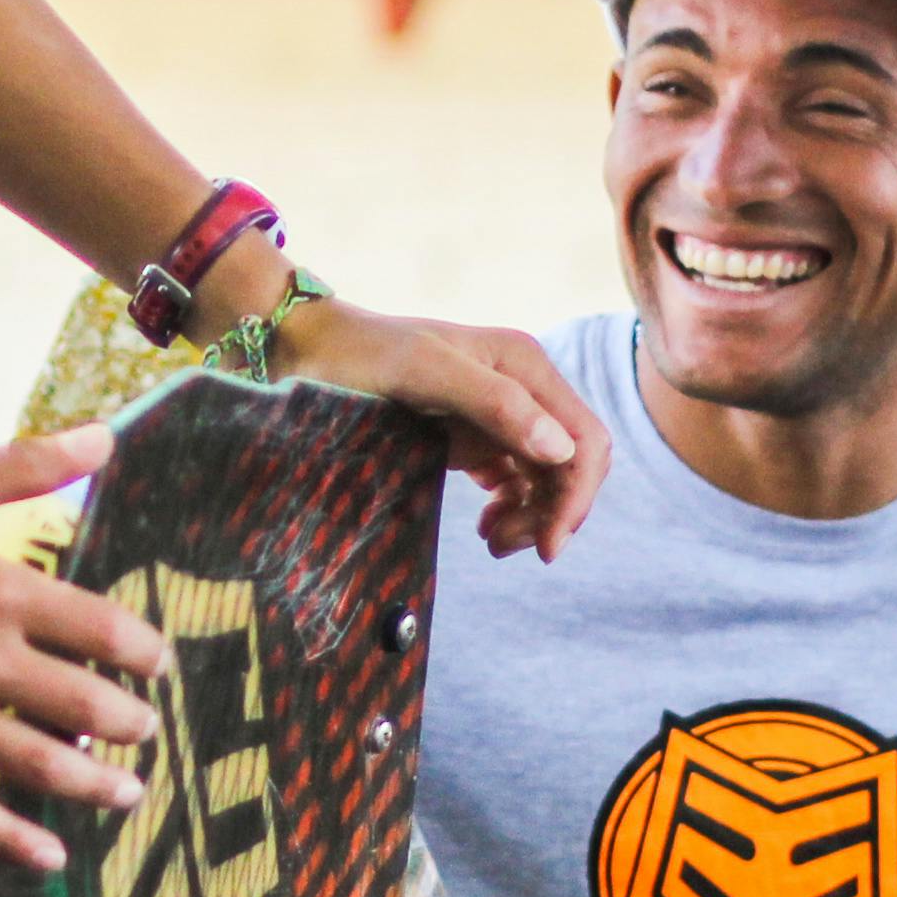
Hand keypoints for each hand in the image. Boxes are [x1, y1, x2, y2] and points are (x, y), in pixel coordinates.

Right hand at [0, 427, 165, 870]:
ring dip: (94, 785)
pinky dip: (12, 842)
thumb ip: (27, 465)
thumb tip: (103, 436)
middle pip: (84, 704)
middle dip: (129, 723)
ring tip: (126, 794)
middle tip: (146, 731)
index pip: (102, 630)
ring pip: (39, 765)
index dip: (143, 652)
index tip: (156, 663)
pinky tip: (49, 858)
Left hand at [270, 299, 608, 560]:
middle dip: (553, 512)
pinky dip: (511, 510)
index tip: (547, 546)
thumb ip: (494, 404)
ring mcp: (500, 413)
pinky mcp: (475, 436)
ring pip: (546, 478)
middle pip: (571, 464)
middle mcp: (522, 386)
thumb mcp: (423, 373)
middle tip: (505, 548)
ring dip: (532, 516)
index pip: (585, 439)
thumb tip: (560, 450)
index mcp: (524, 365)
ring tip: (491, 542)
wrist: (310, 349)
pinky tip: (487, 529)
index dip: (577, 496)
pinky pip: (516, 481)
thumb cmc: (362, 353)